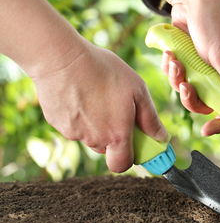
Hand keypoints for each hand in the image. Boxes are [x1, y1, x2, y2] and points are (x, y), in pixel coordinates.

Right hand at [32, 42, 167, 172]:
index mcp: (115, 135)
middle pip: (107, 148)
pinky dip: (79, 113)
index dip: (131, 157)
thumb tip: (161, 138)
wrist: (61, 58)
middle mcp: (93, 139)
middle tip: (117, 108)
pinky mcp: (56, 122)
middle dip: (115, 134)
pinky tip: (81, 92)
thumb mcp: (137, 90)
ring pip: (90, 135)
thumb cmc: (104, 70)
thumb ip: (150, 118)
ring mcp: (72, 132)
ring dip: (97, 123)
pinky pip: (73, 124)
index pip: (122, 164)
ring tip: (97, 94)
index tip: (136, 142)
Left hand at [161, 0, 219, 135]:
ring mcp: (203, 69)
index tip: (207, 129)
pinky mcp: (188, 62)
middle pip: (205, 103)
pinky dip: (171, 68)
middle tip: (183, 84)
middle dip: (190, 96)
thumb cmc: (214, 22)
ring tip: (174, 62)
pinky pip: (176, 77)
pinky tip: (171, 54)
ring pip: (187, 90)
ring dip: (177, 79)